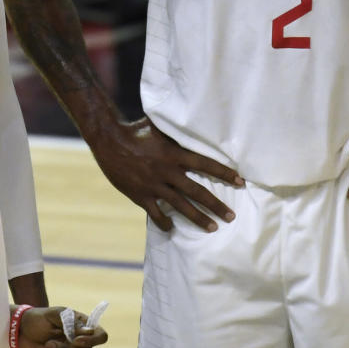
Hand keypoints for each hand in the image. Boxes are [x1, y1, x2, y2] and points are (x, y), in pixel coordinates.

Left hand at [16, 307, 107, 347]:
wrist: (19, 332)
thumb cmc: (37, 319)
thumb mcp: (52, 314)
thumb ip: (69, 321)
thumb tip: (88, 332)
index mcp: (82, 326)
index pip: (101, 336)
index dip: (93, 341)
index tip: (75, 340)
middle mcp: (80, 343)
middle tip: (49, 344)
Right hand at [90, 117, 242, 231]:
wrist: (108, 140)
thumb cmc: (134, 130)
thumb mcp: (158, 127)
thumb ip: (175, 131)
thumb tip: (192, 118)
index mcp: (173, 154)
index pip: (205, 164)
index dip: (224, 173)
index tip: (240, 182)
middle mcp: (167, 171)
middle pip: (197, 191)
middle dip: (216, 205)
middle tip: (231, 216)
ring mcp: (154, 185)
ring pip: (180, 206)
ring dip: (198, 218)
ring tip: (212, 228)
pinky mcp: (140, 195)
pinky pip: (156, 213)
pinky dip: (165, 223)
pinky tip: (172, 229)